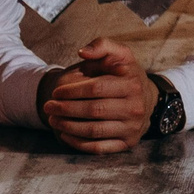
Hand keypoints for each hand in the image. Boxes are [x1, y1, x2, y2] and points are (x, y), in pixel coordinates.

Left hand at [36, 36, 157, 152]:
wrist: (145, 99)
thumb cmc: (124, 75)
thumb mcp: (119, 54)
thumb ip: (102, 46)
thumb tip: (83, 52)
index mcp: (132, 83)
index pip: (97, 88)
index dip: (73, 91)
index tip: (56, 92)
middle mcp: (136, 107)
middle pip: (94, 110)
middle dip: (66, 109)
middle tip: (48, 107)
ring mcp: (132, 127)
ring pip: (95, 130)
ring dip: (69, 126)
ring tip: (53, 120)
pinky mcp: (127, 143)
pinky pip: (99, 148)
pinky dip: (79, 143)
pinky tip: (65, 135)